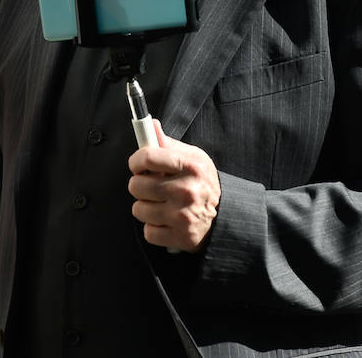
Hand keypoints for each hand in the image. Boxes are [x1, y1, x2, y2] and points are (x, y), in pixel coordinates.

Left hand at [126, 120, 220, 252]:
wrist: (225, 216)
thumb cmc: (202, 182)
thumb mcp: (193, 158)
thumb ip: (168, 144)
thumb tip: (151, 125)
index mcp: (190, 166)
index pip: (148, 157)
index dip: (136, 161)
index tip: (137, 165)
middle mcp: (186, 190)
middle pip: (137, 185)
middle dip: (139, 186)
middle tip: (151, 187)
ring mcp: (182, 215)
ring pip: (138, 209)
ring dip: (145, 207)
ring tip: (160, 204)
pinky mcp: (180, 236)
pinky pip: (148, 232)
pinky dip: (153, 227)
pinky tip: (166, 220)